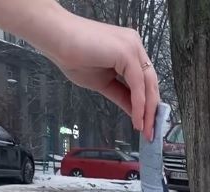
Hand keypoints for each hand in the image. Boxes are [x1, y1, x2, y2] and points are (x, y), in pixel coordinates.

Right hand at [52, 18, 159, 138]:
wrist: (57, 40)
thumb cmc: (74, 57)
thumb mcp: (104, 83)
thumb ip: (122, 96)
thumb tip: (135, 112)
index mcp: (130, 50)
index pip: (146, 80)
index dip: (149, 104)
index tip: (148, 124)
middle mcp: (134, 45)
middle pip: (151, 83)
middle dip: (152, 110)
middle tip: (150, 133)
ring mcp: (132, 46)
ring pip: (148, 84)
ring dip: (148, 111)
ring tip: (145, 130)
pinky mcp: (127, 52)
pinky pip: (138, 84)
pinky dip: (139, 105)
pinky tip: (137, 119)